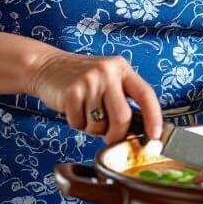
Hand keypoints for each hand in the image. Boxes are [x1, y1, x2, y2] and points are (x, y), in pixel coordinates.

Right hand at [27, 48, 162, 142]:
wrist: (47, 66)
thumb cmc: (82, 78)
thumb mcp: (108, 79)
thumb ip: (123, 98)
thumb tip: (139, 131)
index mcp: (122, 68)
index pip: (145, 94)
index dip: (153, 117)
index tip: (155, 135)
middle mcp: (108, 72)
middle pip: (122, 117)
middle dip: (117, 135)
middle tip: (110, 137)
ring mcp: (89, 81)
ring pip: (99, 125)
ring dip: (92, 129)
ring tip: (86, 113)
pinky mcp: (71, 92)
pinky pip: (79, 123)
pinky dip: (77, 124)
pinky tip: (73, 109)